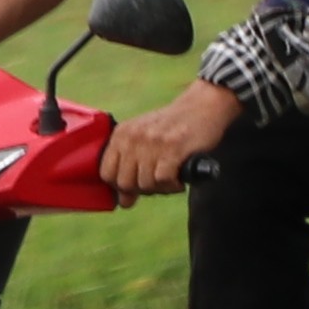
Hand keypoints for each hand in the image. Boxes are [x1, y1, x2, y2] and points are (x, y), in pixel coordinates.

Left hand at [94, 77, 248, 196]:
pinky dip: (173, 185)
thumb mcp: (145, 142)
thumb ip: (131, 169)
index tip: (136, 185)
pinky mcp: (173, 148)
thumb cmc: (173, 128)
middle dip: (141, 189)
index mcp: (122, 134)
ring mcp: (152, 142)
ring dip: (161, 188)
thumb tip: (124, 202)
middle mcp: (133, 136)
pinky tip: (179, 178)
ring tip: (171, 177)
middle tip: (158, 182)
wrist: (202, 106)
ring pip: (145, 184)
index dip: (120, 186)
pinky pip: (163, 180)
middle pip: (124, 183)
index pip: (106, 173)